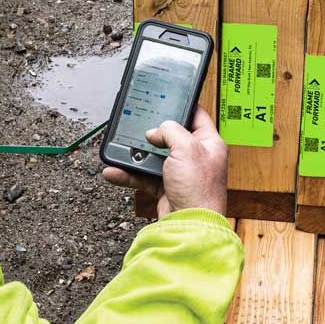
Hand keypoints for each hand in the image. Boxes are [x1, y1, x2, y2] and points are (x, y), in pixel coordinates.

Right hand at [102, 106, 228, 217]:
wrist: (190, 225)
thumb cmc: (198, 189)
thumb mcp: (186, 148)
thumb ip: (170, 131)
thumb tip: (155, 132)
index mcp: (209, 143)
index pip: (197, 115)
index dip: (183, 105)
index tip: (167, 97)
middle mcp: (196, 157)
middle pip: (171, 136)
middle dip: (152, 132)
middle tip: (139, 124)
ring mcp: (180, 173)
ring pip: (154, 157)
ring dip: (135, 154)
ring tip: (119, 149)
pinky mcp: (166, 188)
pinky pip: (144, 176)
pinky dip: (129, 174)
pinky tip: (115, 171)